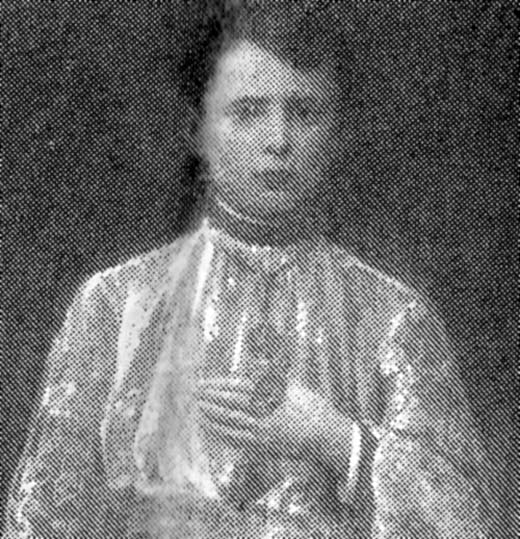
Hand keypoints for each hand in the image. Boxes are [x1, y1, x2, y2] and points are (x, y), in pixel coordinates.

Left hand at [197, 376, 352, 470]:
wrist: (329, 438)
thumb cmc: (314, 409)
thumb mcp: (295, 387)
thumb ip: (273, 376)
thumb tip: (254, 361)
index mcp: (272, 397)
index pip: (238, 389)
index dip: (219, 386)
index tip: (205, 383)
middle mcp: (265, 414)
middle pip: (231, 405)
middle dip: (211, 398)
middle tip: (195, 393)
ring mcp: (263, 432)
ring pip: (231, 422)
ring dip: (213, 415)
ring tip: (199, 408)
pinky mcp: (264, 447)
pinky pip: (238, 440)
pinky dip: (223, 433)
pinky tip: (212, 429)